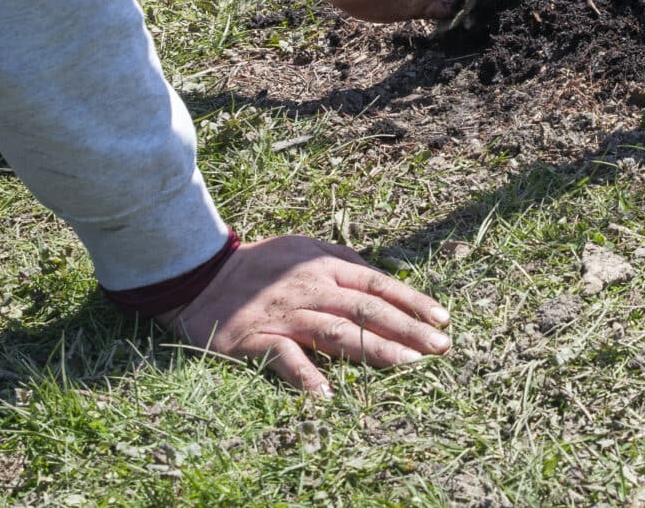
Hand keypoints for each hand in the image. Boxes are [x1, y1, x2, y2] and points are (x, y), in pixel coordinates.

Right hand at [164, 233, 450, 394]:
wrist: (201, 276)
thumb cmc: (260, 266)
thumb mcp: (304, 248)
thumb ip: (342, 259)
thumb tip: (384, 274)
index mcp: (326, 267)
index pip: (379, 285)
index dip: (413, 302)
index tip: (443, 321)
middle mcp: (312, 289)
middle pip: (367, 310)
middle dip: (408, 330)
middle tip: (440, 349)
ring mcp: (286, 315)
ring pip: (336, 332)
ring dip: (373, 350)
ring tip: (405, 367)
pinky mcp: (257, 339)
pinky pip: (285, 359)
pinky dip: (305, 376)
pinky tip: (327, 395)